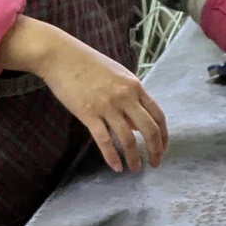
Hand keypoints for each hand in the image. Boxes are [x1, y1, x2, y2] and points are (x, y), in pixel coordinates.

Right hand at [2, 19, 168, 171]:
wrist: (61, 56)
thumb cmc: (89, 65)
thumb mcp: (118, 76)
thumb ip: (131, 98)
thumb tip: (138, 126)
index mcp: (135, 87)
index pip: (158, 116)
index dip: (163, 136)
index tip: (162, 149)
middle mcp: (125, 97)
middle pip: (149, 130)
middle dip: (155, 150)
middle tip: (154, 164)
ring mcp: (107, 106)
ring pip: (128, 139)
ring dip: (134, 158)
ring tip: (135, 169)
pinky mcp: (88, 114)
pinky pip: (105, 140)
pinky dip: (112, 157)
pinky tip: (116, 167)